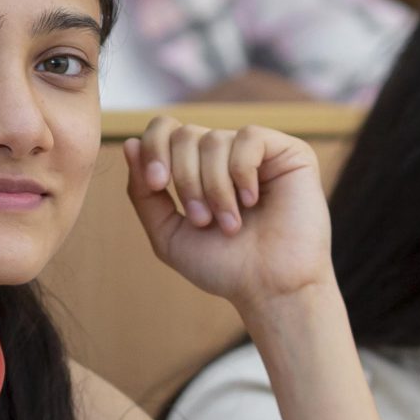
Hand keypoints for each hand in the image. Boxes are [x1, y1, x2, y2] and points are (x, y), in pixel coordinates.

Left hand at [122, 116, 332, 312]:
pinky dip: (241, 172)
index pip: (165, 131)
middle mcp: (226, 156)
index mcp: (198, 170)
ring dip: (214, 187)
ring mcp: (258, 153)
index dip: (154, 150)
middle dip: (184, 178)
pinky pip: (248, 138)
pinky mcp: (289, 152)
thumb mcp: (168, 233)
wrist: (269, 288)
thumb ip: (143, 193)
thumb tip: (131, 144)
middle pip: (185, 134)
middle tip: (201, 219)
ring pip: (214, 139)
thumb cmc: (223, 267)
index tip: (156, 184)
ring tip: (230, 223)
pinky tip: (251, 201)